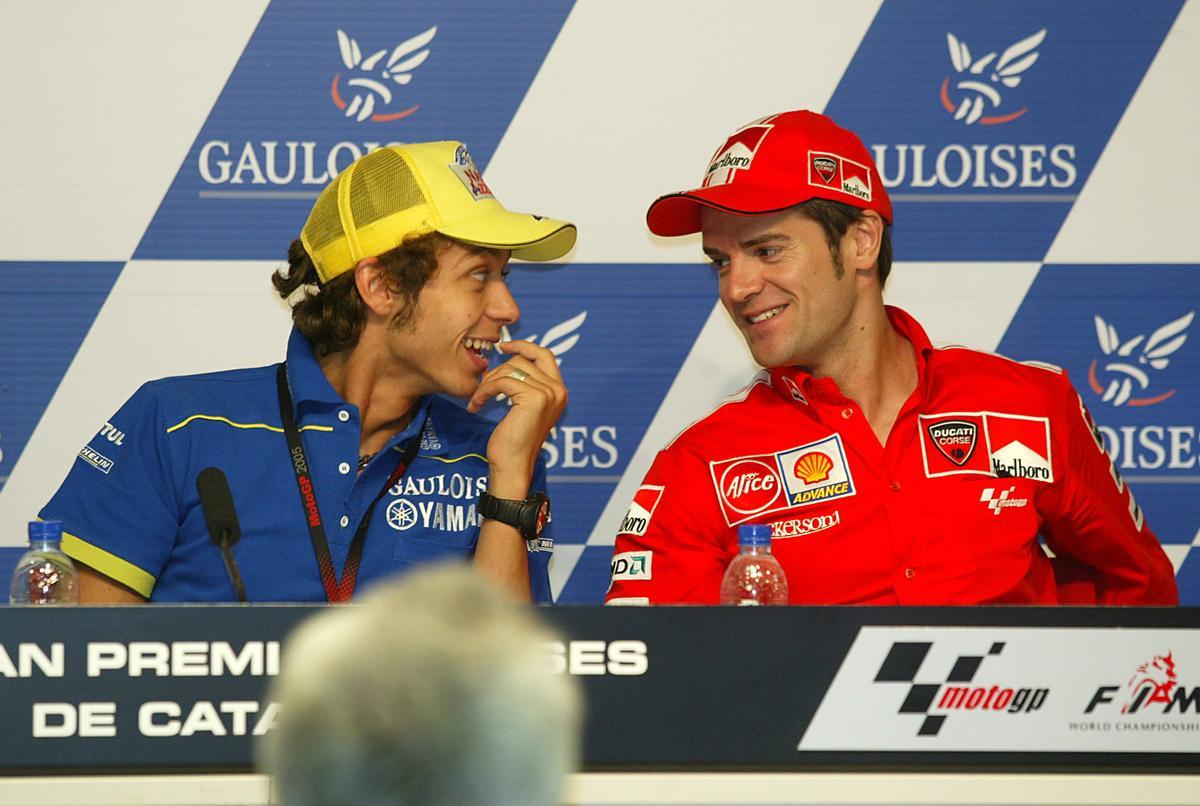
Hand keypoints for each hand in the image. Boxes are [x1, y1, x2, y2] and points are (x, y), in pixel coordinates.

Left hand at [467, 340, 566, 496]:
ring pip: (511, 369)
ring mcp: (548, 394)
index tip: (503, 346)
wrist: (512, 465)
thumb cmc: (514, 440)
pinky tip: (476, 405)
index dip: (523, 346)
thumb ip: (525, 384)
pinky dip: (484, 391)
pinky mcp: (534, 398)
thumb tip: (510, 359)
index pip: (544, 355)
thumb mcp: (523, 407)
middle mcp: (558, 390)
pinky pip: (502, 382)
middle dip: (498, 369)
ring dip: (488, 383)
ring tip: (478, 399)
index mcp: (559, 391)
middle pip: (522, 360)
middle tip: (483, 386)